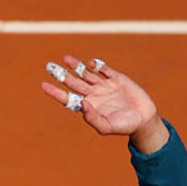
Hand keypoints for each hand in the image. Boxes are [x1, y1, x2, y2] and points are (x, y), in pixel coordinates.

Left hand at [41, 56, 168, 152]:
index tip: (43, 85)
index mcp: (87, 107)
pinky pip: (103, 69)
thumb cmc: (123, 126)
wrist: (142, 119)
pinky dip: (96, 65)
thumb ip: (92, 118)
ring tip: (65, 58)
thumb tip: (83, 104)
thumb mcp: (106, 126)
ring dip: (75, 66)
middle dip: (61, 75)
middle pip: (73, 82)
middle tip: (49, 66)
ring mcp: (104, 86)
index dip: (55, 92)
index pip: (67, 98)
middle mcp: (93, 95)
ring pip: (86, 73)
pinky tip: (90, 63)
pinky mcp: (117, 78)